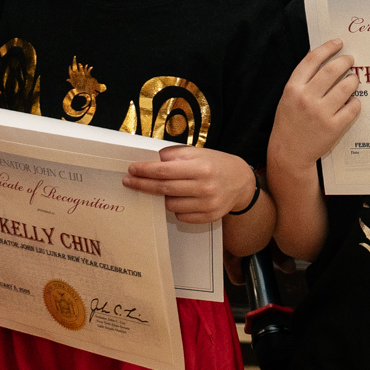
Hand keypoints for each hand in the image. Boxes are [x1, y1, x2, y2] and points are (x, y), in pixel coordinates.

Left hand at [131, 144, 258, 223]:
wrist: (240, 182)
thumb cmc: (215, 164)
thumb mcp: (197, 153)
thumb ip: (174, 155)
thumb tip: (150, 160)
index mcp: (201, 168)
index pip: (164, 171)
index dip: (145, 171)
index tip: (132, 170)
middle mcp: (204, 187)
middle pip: (163, 189)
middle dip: (142, 184)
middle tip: (129, 181)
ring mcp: (207, 205)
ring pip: (170, 205)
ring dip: (164, 197)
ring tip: (169, 188)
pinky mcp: (208, 217)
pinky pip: (181, 216)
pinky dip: (177, 208)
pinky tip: (183, 198)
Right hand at [277, 39, 362, 164]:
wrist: (289, 152)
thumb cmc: (290, 122)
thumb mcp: (288, 97)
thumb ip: (303, 80)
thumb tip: (324, 58)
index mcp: (293, 88)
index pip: (312, 60)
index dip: (327, 48)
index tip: (338, 42)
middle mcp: (306, 98)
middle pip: (332, 70)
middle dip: (345, 61)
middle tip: (351, 60)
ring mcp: (321, 113)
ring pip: (346, 87)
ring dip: (353, 80)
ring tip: (354, 79)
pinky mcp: (334, 127)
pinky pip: (353, 107)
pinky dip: (355, 101)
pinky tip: (352, 101)